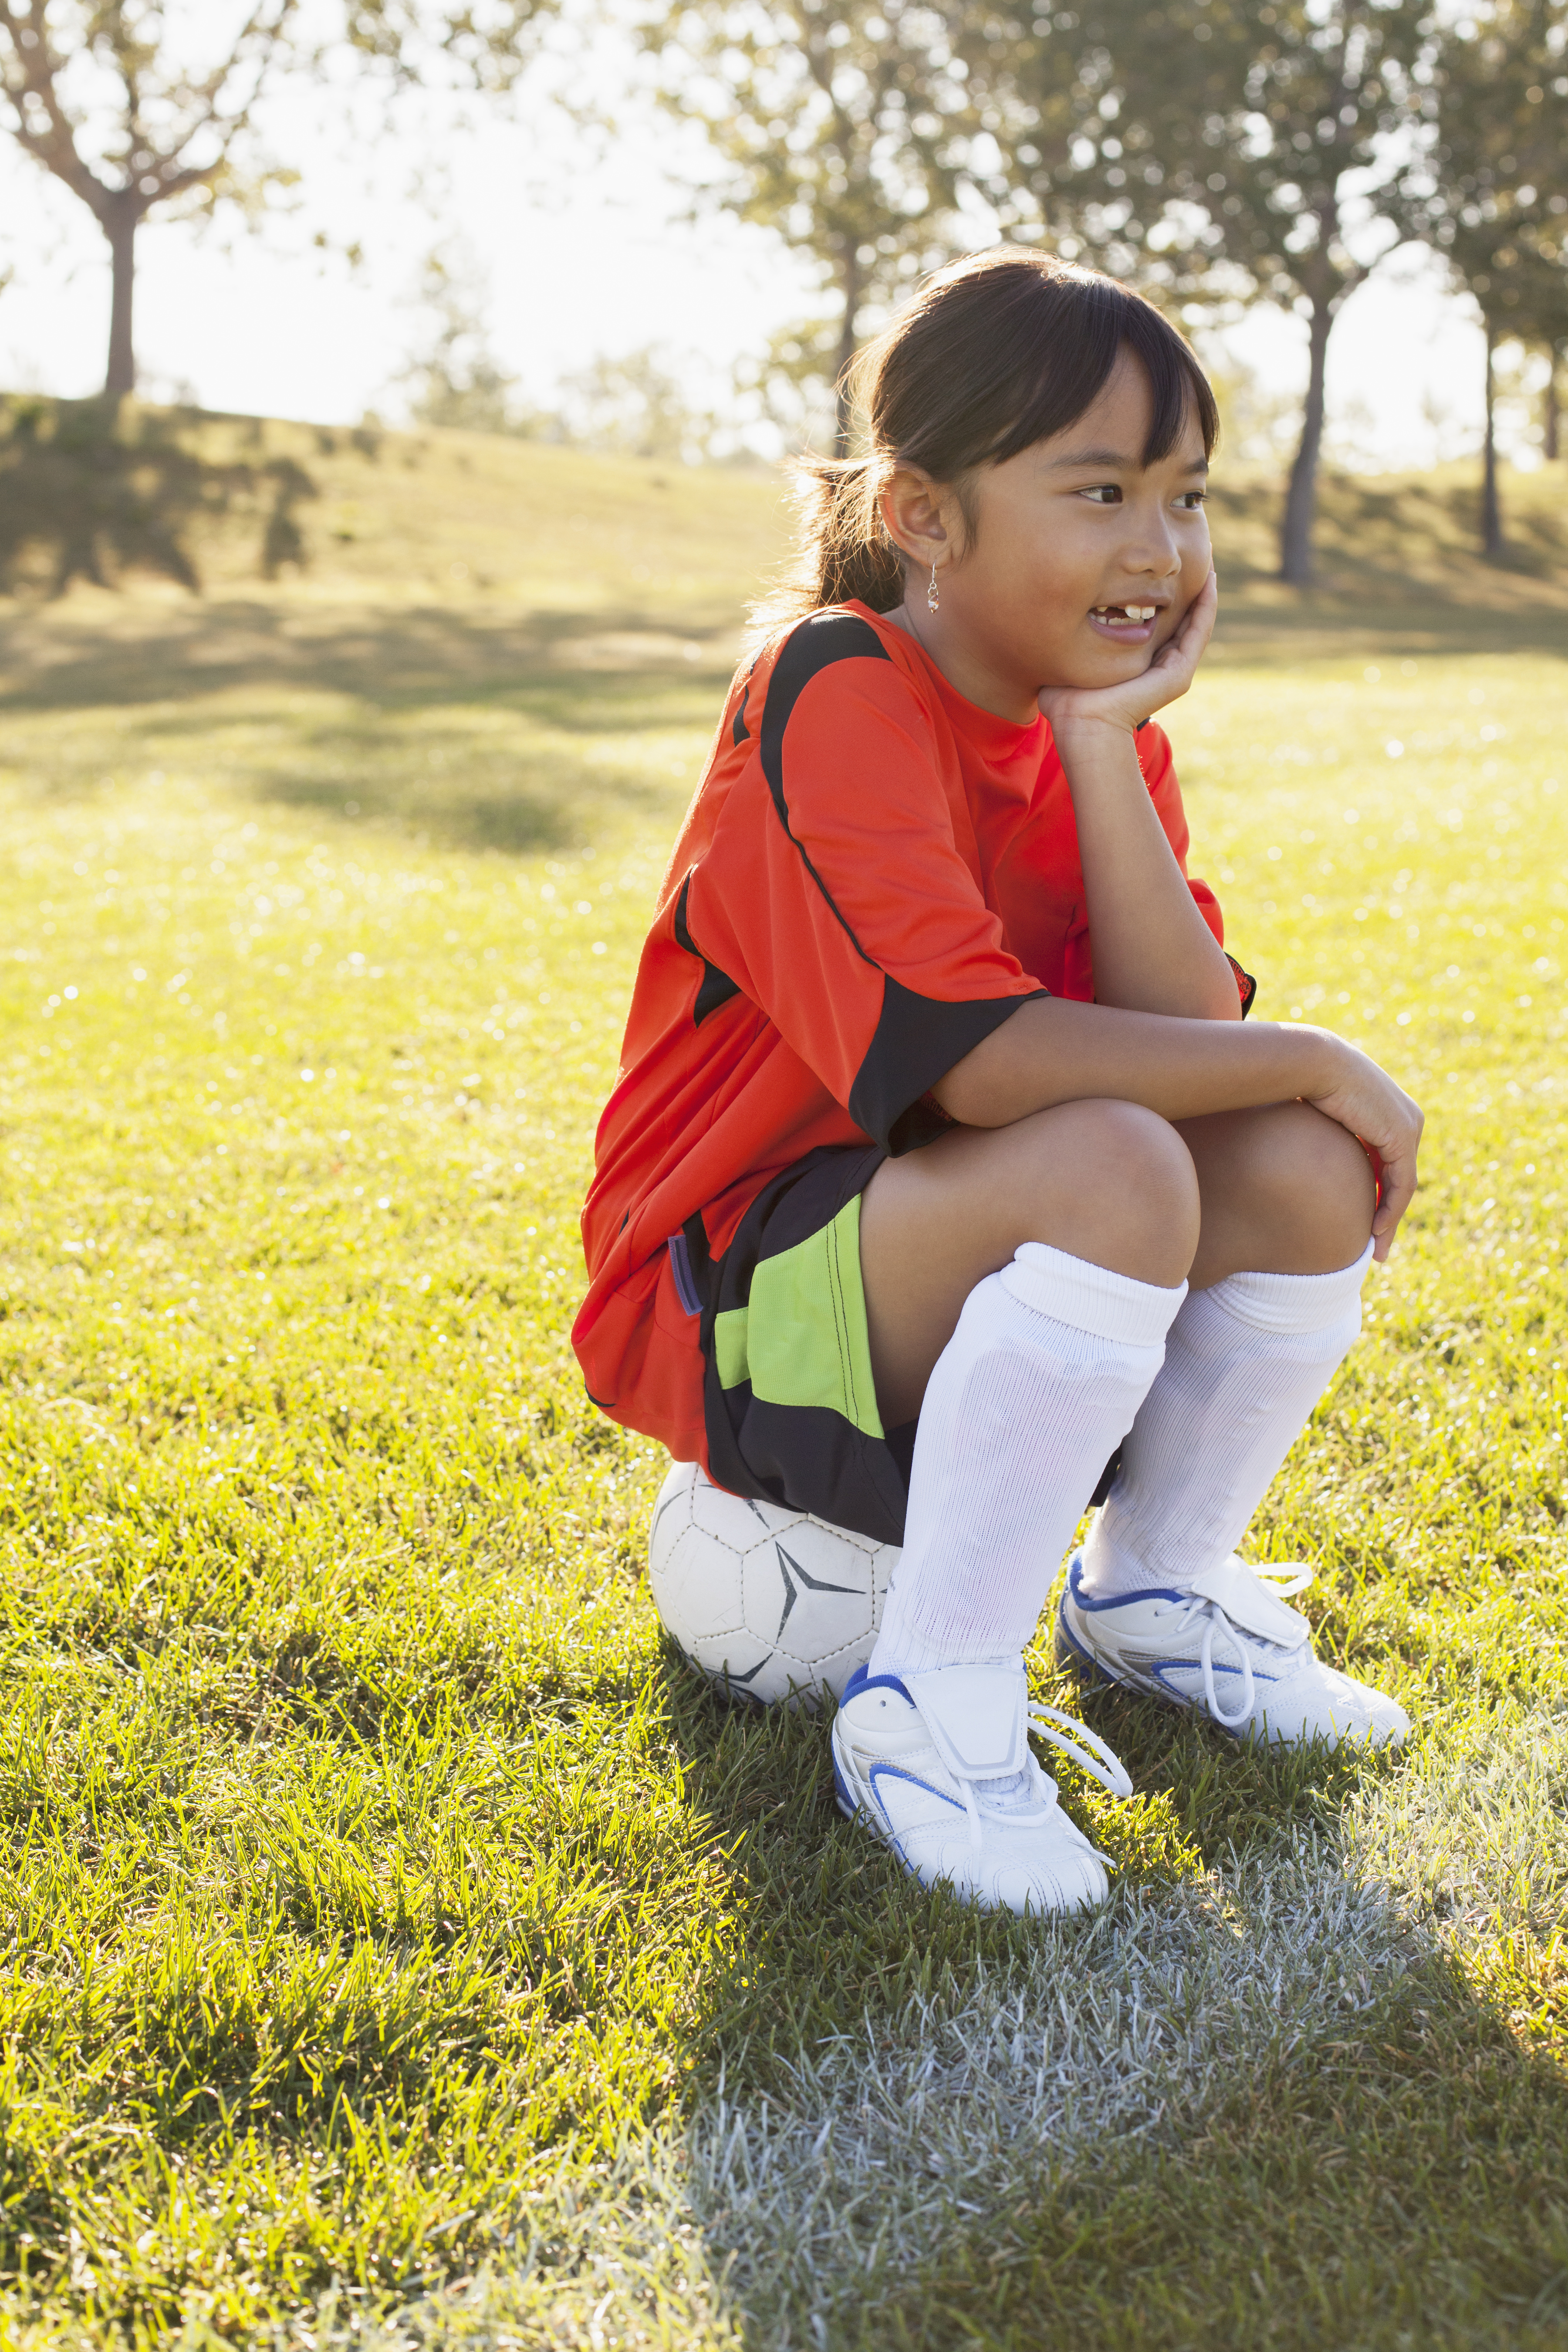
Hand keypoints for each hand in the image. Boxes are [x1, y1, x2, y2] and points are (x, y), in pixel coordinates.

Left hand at [1038, 568, 1218, 740]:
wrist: (1081, 727)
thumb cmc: (1066, 700)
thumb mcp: (1071, 657)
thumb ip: (1069, 636)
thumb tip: (1048, 610)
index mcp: (1139, 662)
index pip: (1157, 621)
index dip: (1161, 593)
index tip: (1161, 564)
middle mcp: (1159, 664)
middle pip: (1181, 617)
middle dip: (1187, 585)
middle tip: (1195, 550)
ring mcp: (1172, 670)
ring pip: (1196, 621)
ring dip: (1204, 590)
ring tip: (1210, 557)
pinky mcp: (1178, 674)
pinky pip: (1198, 631)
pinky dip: (1207, 605)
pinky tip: (1211, 580)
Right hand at [1302, 1032, 1423, 1260]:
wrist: (1310, 1061)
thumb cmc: (1300, 1083)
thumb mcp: (1315, 1116)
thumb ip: (1320, 1136)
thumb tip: (1298, 1152)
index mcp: (1388, 1111)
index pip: (1389, 1163)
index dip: (1378, 1197)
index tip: (1364, 1225)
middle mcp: (1406, 1118)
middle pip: (1399, 1178)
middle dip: (1388, 1215)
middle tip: (1376, 1248)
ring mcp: (1408, 1126)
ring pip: (1403, 1187)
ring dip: (1390, 1221)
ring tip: (1377, 1251)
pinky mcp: (1401, 1137)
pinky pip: (1400, 1185)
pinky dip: (1389, 1211)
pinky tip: (1374, 1232)